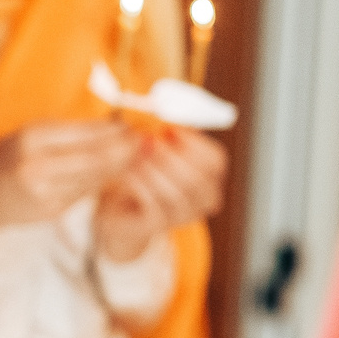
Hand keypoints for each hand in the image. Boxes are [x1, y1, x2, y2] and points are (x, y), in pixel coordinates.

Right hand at [0, 121, 136, 238]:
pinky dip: (103, 181)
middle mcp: (38, 165)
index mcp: (32, 138)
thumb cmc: (6, 158)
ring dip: (120, 166)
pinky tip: (113, 173)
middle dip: (126, 149)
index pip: (88, 133)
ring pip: (97, 177)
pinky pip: (86, 192)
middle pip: (98, 157)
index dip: (117, 131)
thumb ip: (67, 131)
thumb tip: (115, 124)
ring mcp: (45, 191)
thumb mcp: (29, 134)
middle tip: (143, 142)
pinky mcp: (52, 211)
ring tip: (134, 155)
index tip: (134, 126)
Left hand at [94, 128, 226, 261]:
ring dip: (152, 170)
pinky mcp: (160, 224)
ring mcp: (185, 214)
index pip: (216, 159)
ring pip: (177, 191)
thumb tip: (164, 113)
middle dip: (170, 156)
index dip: (194, 142)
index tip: (170, 129)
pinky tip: (127, 173)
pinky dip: (140, 184)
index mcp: (211, 176)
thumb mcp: (159, 150)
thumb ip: (167, 134)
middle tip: (147, 141)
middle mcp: (205, 198)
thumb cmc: (143, 175)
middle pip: (198, 177)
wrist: (122, 209)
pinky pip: (154, 204)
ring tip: (133, 156)